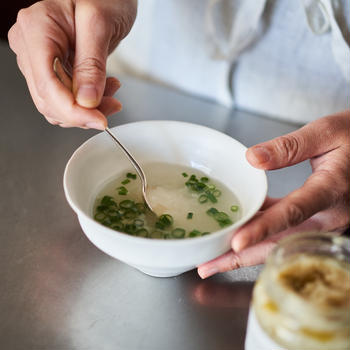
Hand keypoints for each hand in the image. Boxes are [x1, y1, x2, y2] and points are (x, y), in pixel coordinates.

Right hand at [8, 0, 136, 128]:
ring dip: (86, 109)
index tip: (99, 120)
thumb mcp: (101, 25)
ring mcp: (39, 59)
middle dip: (82, 112)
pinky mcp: (52, 68)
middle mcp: (31, 45)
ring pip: (56, 103)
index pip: (47, 85)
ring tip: (112, 92)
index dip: (73, 110)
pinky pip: (64, 96)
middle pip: (48, 99)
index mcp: (36, 29)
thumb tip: (86, 101)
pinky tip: (104, 90)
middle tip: (112, 106)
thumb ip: (92, 65)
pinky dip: (85, 103)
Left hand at [198, 111, 349, 277]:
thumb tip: (252, 158)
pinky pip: (285, 231)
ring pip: (280, 242)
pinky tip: (237, 233)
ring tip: (214, 257)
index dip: (263, 229)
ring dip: (246, 251)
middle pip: (280, 241)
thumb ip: (290, 146)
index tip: (235, 243)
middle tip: (208, 265)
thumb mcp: (325, 132)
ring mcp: (324, 222)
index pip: (292, 213)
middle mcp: (329, 215)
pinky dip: (260, 234)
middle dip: (242, 257)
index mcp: (331, 190)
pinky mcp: (317, 220)